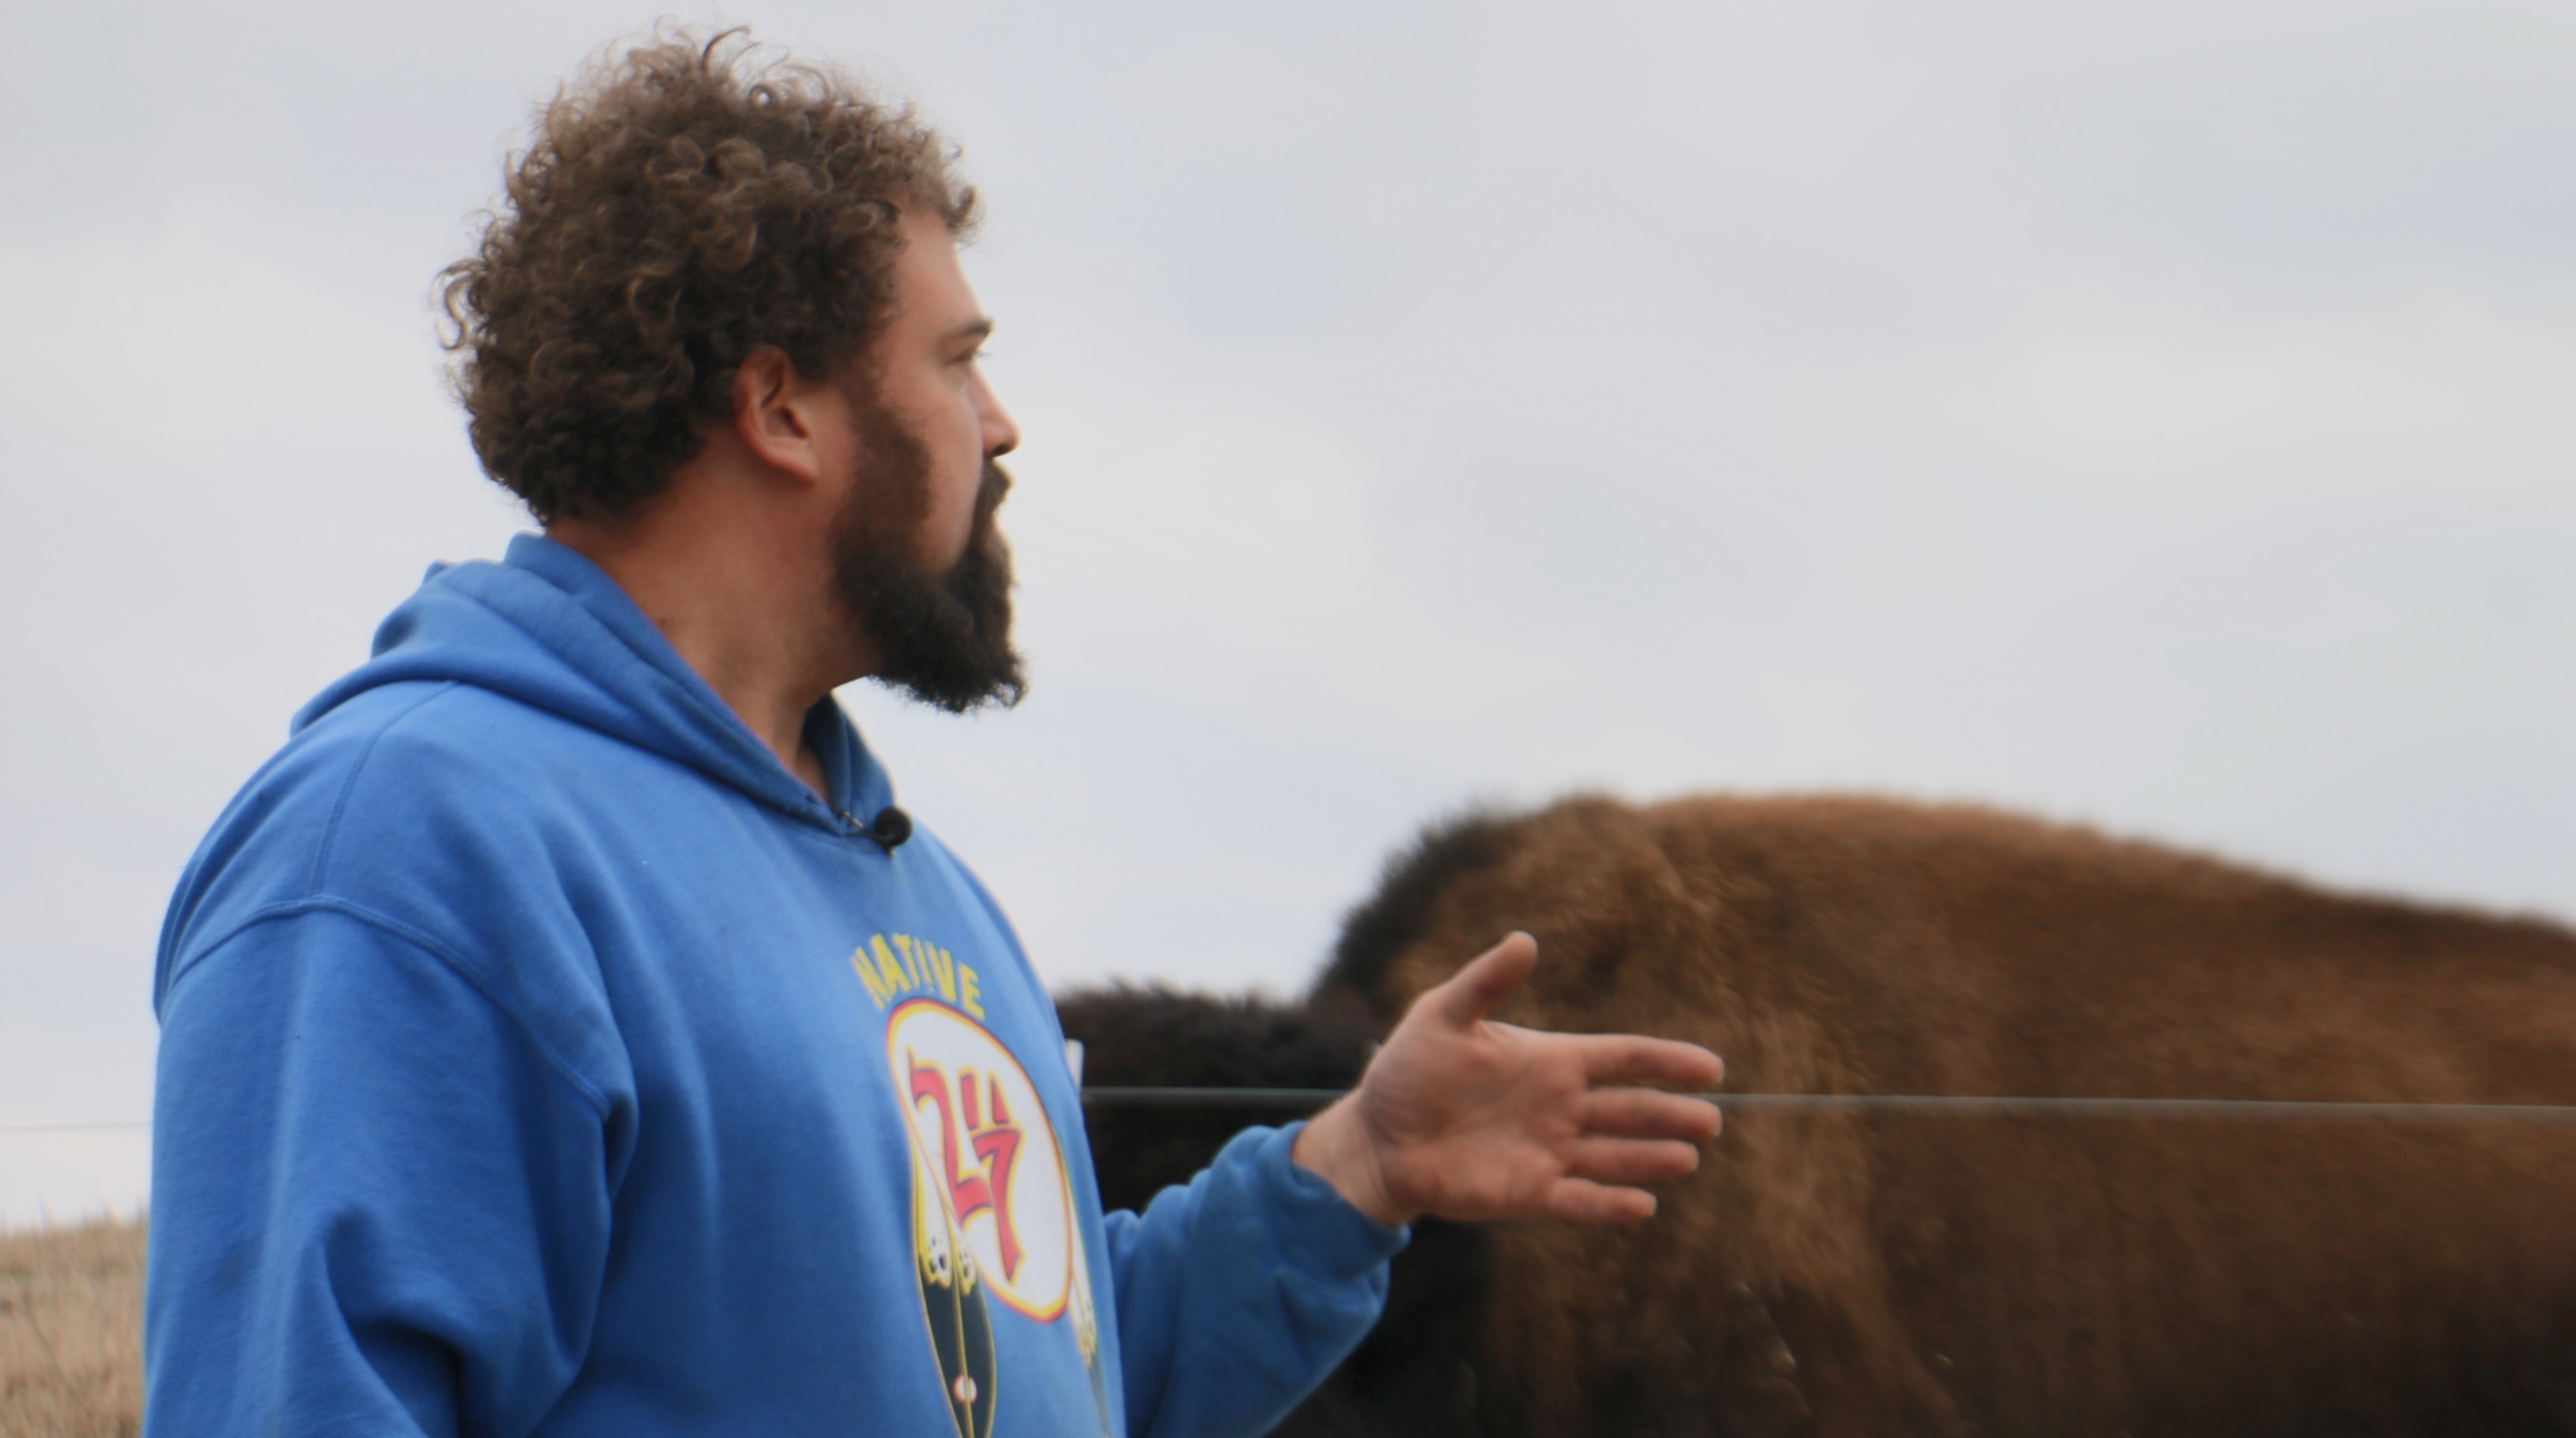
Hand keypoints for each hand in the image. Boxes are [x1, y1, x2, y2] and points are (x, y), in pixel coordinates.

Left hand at [1292, 931, 1722, 1226]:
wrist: (1377, 1135)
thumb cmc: (1409, 1069)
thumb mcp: (1442, 1016)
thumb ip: (1485, 983)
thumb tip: (1525, 940)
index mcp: (1550, 1060)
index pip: (1622, 1058)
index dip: (1666, 1061)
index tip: (1711, 1066)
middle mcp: (1559, 1106)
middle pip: (1629, 1109)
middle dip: (1670, 1113)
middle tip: (1711, 1120)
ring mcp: (1548, 1151)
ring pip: (1614, 1156)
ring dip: (1650, 1158)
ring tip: (1687, 1158)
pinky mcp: (1529, 1192)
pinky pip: (1579, 1198)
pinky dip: (1610, 1203)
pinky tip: (1642, 1205)